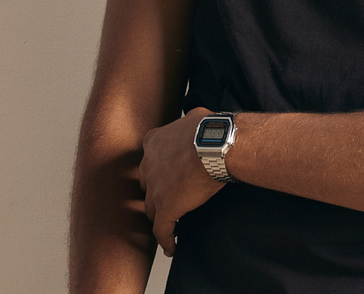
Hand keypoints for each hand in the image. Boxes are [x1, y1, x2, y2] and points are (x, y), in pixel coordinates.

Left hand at [138, 107, 223, 255]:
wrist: (217, 145)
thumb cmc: (209, 128)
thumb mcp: (194, 117)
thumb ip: (185, 125)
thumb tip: (194, 120)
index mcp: (153, 142)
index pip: (150, 160)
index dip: (157, 170)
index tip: (165, 175)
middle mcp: (148, 165)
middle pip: (147, 185)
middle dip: (156, 191)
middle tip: (168, 197)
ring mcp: (154, 188)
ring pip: (151, 208)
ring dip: (160, 215)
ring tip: (169, 223)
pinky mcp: (164, 208)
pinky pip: (161, 230)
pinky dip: (166, 239)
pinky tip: (172, 246)